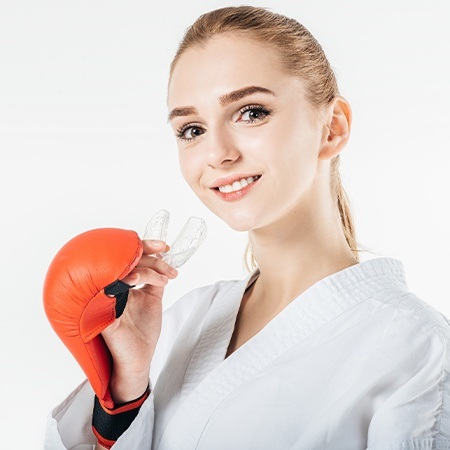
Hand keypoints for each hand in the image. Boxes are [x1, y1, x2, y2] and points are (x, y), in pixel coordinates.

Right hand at [100, 239, 177, 402]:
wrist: (139, 359)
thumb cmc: (142, 331)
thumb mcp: (153, 299)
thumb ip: (156, 280)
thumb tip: (162, 259)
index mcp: (120, 285)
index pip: (128, 259)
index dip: (144, 247)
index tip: (164, 246)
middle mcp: (111, 289)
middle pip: (125, 261)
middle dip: (151, 259)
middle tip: (169, 270)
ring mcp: (107, 300)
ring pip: (121, 272)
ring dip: (146, 269)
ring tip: (164, 280)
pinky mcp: (105, 314)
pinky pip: (110, 292)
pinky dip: (125, 282)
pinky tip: (137, 280)